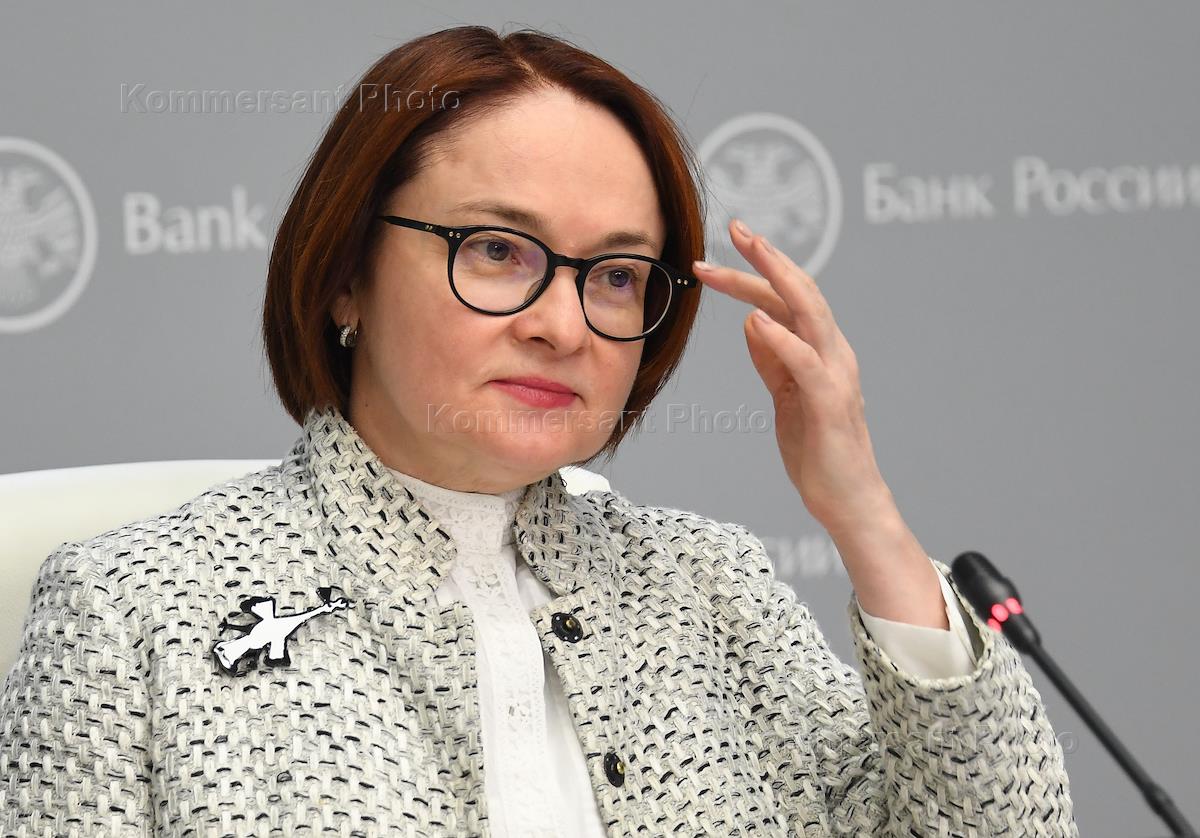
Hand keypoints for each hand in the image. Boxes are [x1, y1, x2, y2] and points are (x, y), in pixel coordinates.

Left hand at [693, 219, 895, 538]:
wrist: (848, 501)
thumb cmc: (818, 450)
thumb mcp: (785, 397)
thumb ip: (772, 361)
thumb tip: (753, 323)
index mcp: (822, 351)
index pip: (788, 299)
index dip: (758, 271)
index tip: (723, 249)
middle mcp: (834, 354)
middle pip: (801, 292)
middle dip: (767, 258)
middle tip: (736, 228)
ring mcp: (835, 376)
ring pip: (810, 315)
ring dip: (776, 281)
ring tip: (747, 254)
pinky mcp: (829, 404)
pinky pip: (804, 363)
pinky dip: (781, 338)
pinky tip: (756, 320)